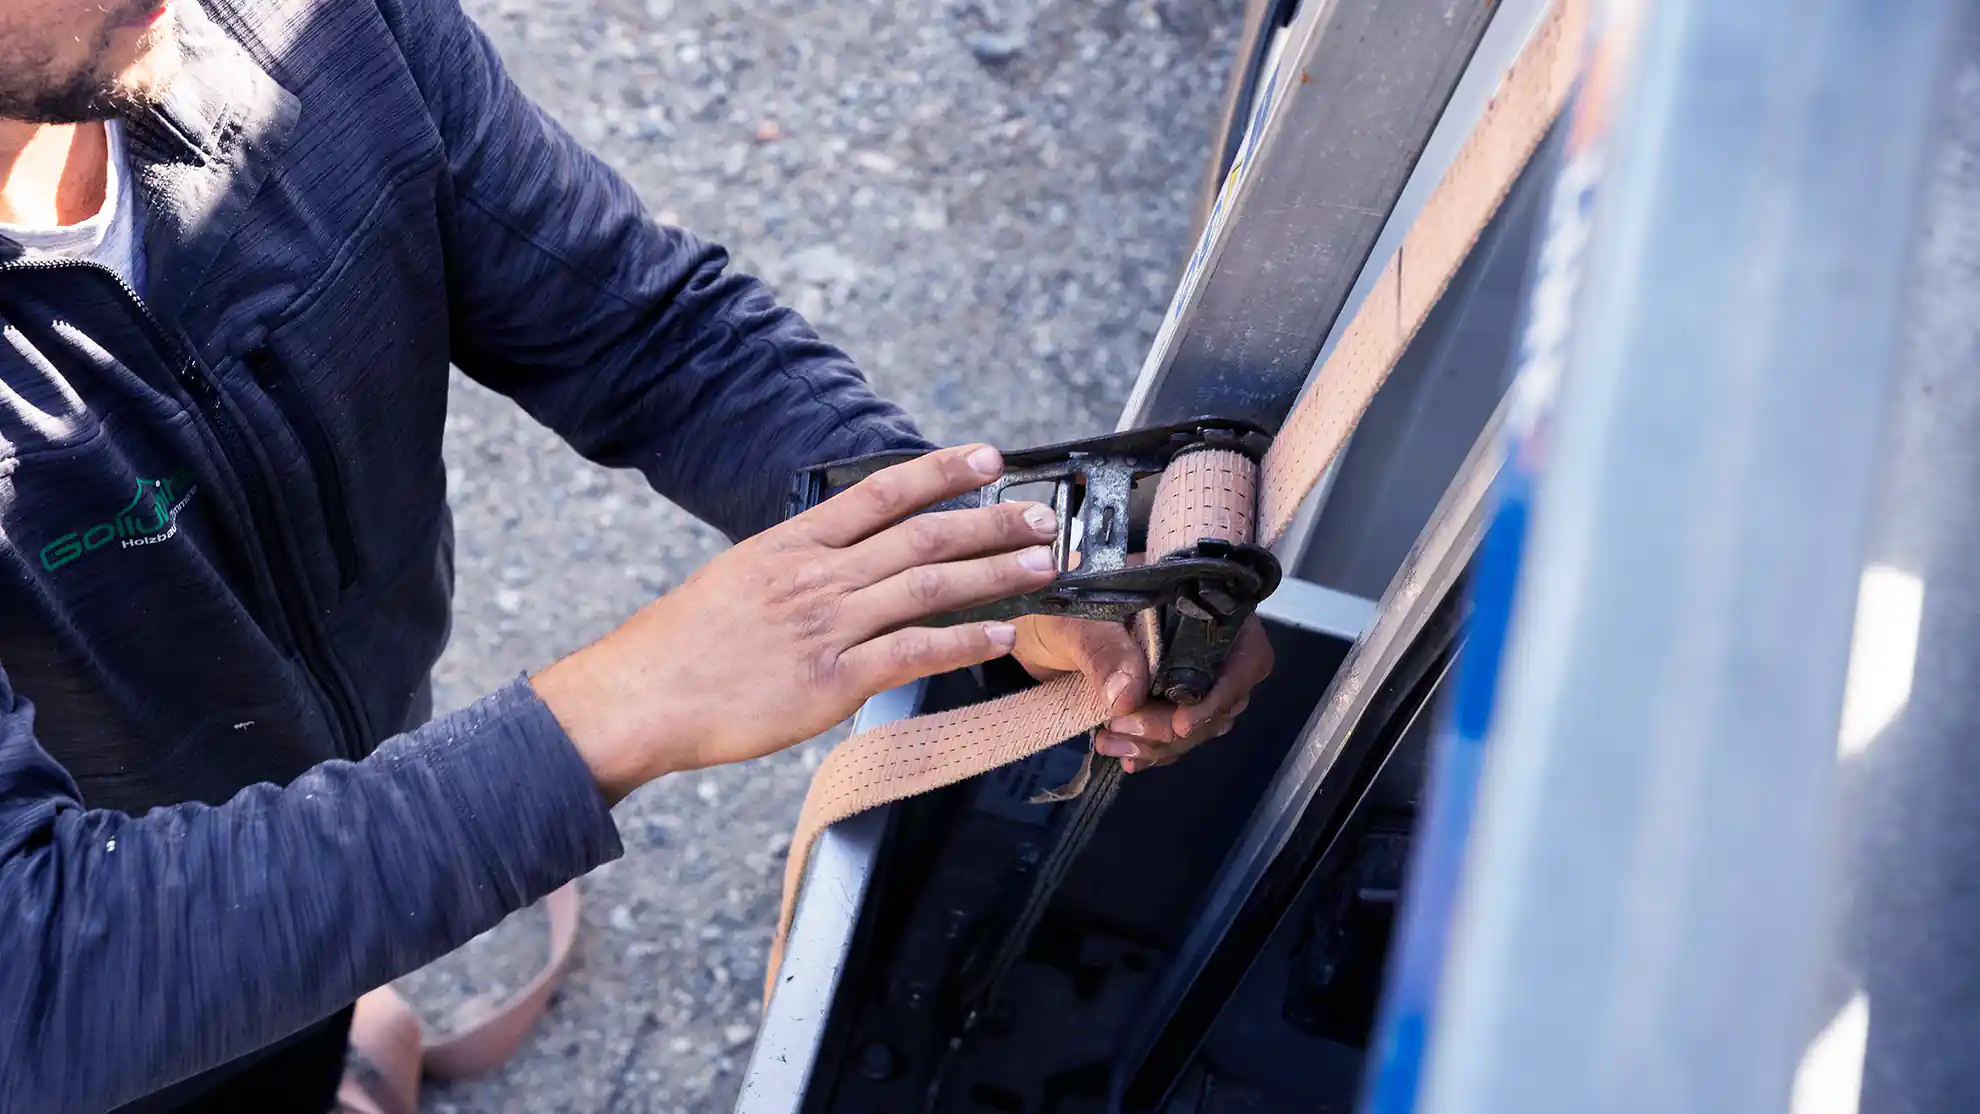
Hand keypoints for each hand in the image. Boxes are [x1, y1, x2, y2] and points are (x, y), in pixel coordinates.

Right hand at [533, 444, 1061, 801]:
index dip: (941, 472)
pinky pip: (914, 654)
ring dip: (994, 574)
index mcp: (792, 545)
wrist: (639, 697)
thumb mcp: (736, 579)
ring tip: (1041, 566)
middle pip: (922, 536)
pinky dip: (965, 642)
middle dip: (991, 521)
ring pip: (929, 588)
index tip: (989, 458)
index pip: (881, 493)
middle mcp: (816, 576)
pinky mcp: (832, 681)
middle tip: (1042, 517)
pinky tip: (1001, 635)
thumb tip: (842, 564)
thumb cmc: (680, 647)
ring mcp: (827, 627)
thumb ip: (796, 568)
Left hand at [1010, 613, 1273, 772]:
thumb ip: (1103, 651)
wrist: (1033, 627)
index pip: (1243, 651)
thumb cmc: (1057, 606)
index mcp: (1196, 603)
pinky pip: (1177, 735)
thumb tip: (1130, 695)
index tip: (1181, 722)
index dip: (1223, 691)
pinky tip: (1126, 756)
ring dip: (1161, 744)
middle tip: (1124, 729)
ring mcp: (1187, 672)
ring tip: (1110, 742)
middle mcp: (1202, 638)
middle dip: (1177, 726)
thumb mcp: (1075, 621)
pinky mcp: (1166, 699)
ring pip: (1202, 723)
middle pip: (1223, 697)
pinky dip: (1153, 750)